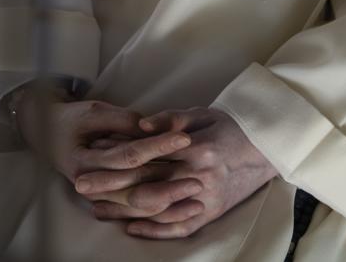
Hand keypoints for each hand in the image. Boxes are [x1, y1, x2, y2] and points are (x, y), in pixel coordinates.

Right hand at [16, 89, 200, 219]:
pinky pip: (136, 212)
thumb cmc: (72, 120)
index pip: (128, 156)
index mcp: (83, 161)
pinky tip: (180, 208)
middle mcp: (91, 185)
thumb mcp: (93, 112)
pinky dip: (159, 214)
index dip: (158, 146)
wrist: (48, 137)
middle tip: (200, 174)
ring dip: (168, 203)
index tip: (185, 137)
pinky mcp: (107, 201)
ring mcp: (98, 197)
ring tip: (196, 194)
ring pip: (138, 207)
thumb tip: (154, 128)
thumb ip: (123, 121)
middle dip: (169, 183)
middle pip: (136, 190)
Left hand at [82, 108, 276, 238]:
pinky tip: (131, 229)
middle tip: (80, 185)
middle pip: (146, 183)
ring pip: (157, 208)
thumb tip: (141, 126)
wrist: (264, 148)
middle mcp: (199, 176)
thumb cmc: (230, 127)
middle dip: (110, 186)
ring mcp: (204, 198)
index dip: (118, 154)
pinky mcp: (210, 214)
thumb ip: (171, 119)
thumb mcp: (202, 114)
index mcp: (196, 148)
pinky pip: (179, 227)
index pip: (148, 154)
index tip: (92, 153)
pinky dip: (154, 230)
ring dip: (125, 210)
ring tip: (96, 208)